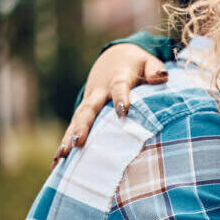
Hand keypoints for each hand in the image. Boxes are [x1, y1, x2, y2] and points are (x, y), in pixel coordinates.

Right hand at [53, 43, 166, 167]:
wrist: (114, 56)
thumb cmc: (137, 64)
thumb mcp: (149, 62)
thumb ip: (155, 70)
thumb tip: (161, 77)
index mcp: (118, 78)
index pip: (119, 87)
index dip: (121, 98)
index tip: (123, 111)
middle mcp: (100, 91)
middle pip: (89, 109)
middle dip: (83, 126)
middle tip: (77, 143)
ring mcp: (90, 102)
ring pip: (78, 120)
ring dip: (69, 137)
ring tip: (62, 156)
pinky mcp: (84, 111)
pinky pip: (74, 127)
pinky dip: (65, 142)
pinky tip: (57, 162)